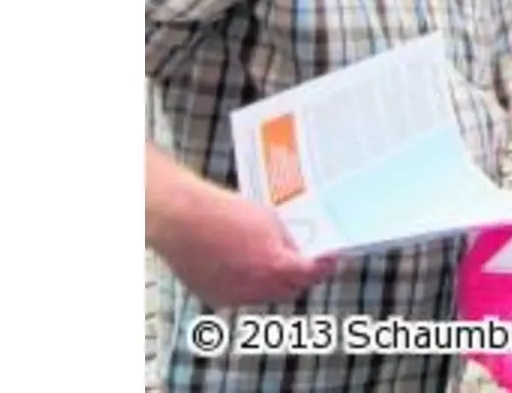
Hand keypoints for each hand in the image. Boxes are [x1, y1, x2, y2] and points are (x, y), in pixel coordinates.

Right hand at [152, 183, 337, 308]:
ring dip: (273, 283)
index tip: (329, 262)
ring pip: (266, 296)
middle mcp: (257, 288)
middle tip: (303, 262)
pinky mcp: (216, 299)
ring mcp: (236, 296)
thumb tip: (298, 253)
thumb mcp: (270, 220)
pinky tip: (242, 267)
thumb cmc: (223, 213)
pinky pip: (242, 297)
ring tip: (266, 260)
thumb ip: (289, 241)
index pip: (311, 275)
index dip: (324, 268)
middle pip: (291, 290)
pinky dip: (248, 286)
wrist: (182, 220)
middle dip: (300, 277)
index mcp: (276, 266)